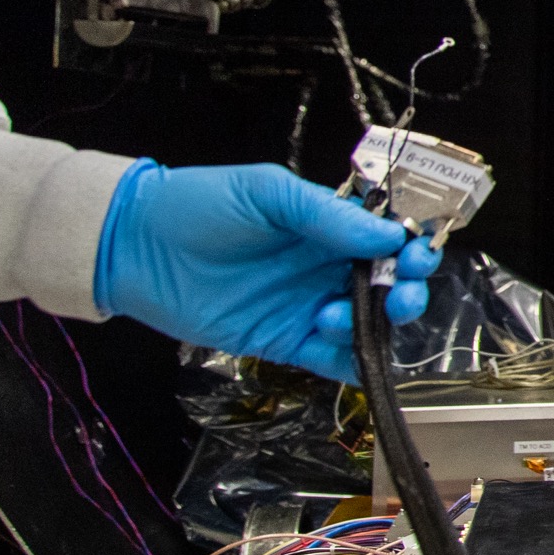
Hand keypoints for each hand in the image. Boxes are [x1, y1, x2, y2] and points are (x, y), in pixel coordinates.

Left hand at [94, 162, 441, 383]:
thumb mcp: (266, 192)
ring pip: (367, 322)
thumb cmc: (198, 205)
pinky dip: (352, 362)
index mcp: (328, 224)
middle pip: (389, 283)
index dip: (412, 246)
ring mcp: (306, 304)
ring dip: (374, 324)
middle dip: (408, 290)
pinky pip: (331, 358)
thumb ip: (326, 214)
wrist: (136, 247)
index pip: (388, 236)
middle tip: (402, 294)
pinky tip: (348, 352)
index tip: (417, 254)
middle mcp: (325, 265)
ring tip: (334, 315)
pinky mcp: (283, 340)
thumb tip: (387, 235)